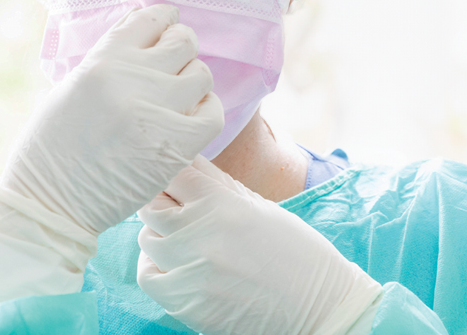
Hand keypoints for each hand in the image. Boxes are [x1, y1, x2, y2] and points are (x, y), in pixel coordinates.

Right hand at [0, 4, 223, 303]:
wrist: (49, 202)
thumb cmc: (54, 147)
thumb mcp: (72, 87)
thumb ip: (110, 60)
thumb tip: (149, 37)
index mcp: (101, 59)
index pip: (150, 18)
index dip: (164, 21)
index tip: (167, 28)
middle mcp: (130, 77)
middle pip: (183, 42)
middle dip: (181, 50)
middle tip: (173, 67)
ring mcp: (155, 110)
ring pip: (201, 74)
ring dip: (193, 83)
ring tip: (178, 99)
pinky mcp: (175, 145)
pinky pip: (212, 113)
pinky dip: (206, 112)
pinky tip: (190, 121)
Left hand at [137, 157, 382, 334]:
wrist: (319, 308)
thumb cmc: (297, 253)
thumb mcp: (261, 207)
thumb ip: (218, 183)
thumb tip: (188, 159)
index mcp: (221, 204)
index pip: (171, 171)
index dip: (172, 170)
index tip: (178, 177)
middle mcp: (198, 235)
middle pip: (151, 203)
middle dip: (162, 200)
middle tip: (179, 207)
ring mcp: (188, 271)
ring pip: (147, 238)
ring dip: (161, 233)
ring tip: (186, 238)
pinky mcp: (185, 303)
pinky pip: (148, 275)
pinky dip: (156, 266)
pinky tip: (176, 264)